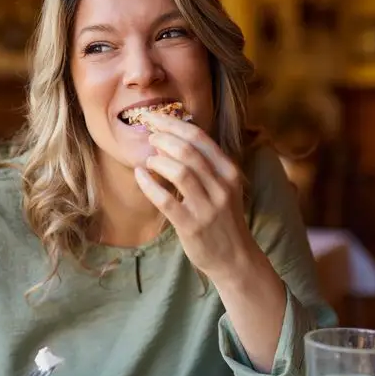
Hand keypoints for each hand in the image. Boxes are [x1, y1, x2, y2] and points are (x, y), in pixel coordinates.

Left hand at [134, 112, 257, 281]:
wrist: (234, 258)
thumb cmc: (223, 218)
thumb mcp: (223, 187)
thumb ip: (205, 165)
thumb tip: (170, 138)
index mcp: (229, 172)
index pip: (201, 138)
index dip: (174, 123)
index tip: (155, 117)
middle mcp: (221, 186)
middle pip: (188, 150)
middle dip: (163, 138)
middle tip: (150, 137)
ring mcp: (207, 207)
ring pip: (179, 171)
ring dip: (158, 160)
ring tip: (149, 160)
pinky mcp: (191, 225)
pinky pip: (165, 199)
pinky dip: (148, 184)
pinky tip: (139, 176)